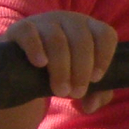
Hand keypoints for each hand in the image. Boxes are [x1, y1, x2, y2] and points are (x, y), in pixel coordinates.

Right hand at [3, 10, 119, 112]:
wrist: (22, 68)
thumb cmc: (61, 72)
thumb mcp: (81, 82)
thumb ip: (95, 95)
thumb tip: (90, 106)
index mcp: (89, 29)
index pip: (106, 34)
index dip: (105, 56)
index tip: (96, 80)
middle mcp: (69, 21)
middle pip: (82, 40)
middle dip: (81, 70)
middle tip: (76, 93)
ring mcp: (45, 22)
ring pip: (57, 40)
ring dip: (61, 68)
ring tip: (60, 92)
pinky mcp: (21, 28)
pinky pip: (30, 33)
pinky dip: (36, 49)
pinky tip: (40, 65)